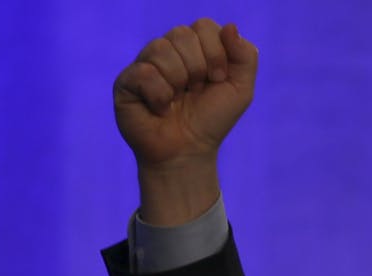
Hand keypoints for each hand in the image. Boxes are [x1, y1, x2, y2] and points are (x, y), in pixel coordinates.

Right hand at [113, 19, 258, 170]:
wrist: (188, 152)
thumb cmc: (211, 121)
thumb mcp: (241, 90)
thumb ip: (245, 56)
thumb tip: (230, 26)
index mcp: (194, 46)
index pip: (203, 26)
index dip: (215, 54)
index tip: (217, 80)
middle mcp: (167, 50)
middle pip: (182, 34)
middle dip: (198, 68)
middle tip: (195, 92)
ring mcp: (144, 63)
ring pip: (161, 49)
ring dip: (178, 81)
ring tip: (177, 100)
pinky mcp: (126, 81)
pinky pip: (144, 72)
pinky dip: (160, 95)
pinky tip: (160, 108)